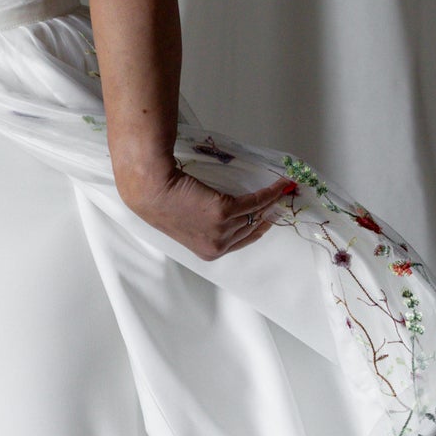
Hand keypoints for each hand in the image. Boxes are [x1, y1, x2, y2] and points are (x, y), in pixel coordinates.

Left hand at [117, 161, 294, 261]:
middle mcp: (217, 246)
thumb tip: (228, 211)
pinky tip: (279, 184)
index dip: (258, 227)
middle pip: (253, 229)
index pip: (242, 241)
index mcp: (209, 252)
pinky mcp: (224, 211)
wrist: (152, 189)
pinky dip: (270, 191)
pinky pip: (255, 201)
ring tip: (283, 188)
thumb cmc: (162, 200)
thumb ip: (208, 223)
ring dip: (273, 201)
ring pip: (256, 214)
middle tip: (280, 200)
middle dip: (269, 213)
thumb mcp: (188, 221)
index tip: (269, 215)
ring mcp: (222, 230)